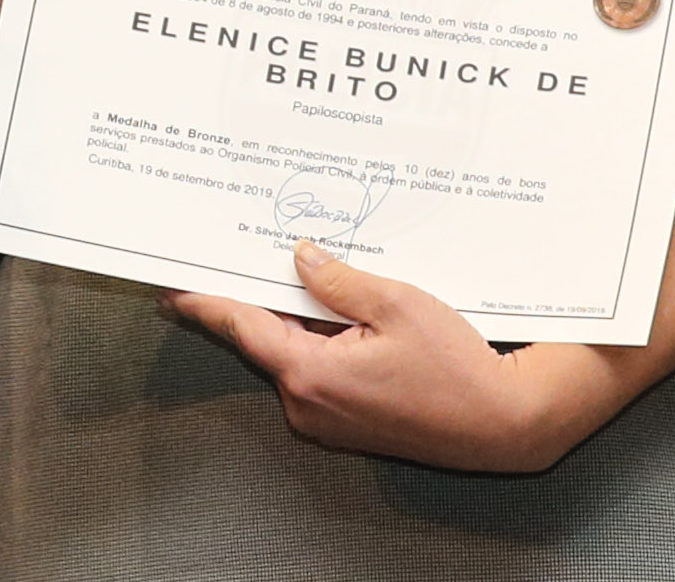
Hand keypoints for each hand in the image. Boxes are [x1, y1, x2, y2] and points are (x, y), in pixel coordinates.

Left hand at [164, 242, 616, 472]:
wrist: (505, 423)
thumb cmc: (456, 367)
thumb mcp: (395, 303)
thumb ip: (338, 279)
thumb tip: (300, 257)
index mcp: (310, 374)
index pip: (241, 327)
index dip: (203, 303)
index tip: (169, 289)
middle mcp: (308, 405)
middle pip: (266, 337)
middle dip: (261, 295)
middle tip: (248, 251)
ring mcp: (328, 420)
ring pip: (294, 353)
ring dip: (297, 317)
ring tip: (306, 271)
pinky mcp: (349, 424)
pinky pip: (318, 371)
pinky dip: (319, 340)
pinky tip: (339, 311)